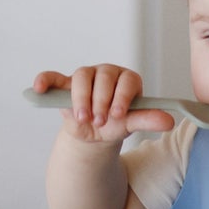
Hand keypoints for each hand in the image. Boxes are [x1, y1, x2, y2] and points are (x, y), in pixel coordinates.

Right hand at [29, 65, 174, 145]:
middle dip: (101, 101)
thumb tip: (169, 120)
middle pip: (103, 77)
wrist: (94, 135)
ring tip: (83, 118)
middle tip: (99, 120)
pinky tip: (39, 88)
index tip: (118, 115)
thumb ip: (147, 120)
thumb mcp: (131, 124)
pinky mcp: (64, 84)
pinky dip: (45, 80)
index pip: (126, 80)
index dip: (121, 96)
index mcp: (126, 79)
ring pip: (81, 77)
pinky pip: (53, 77)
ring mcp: (84, 77)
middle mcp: (106, 73)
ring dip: (81, 98)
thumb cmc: (115, 125)